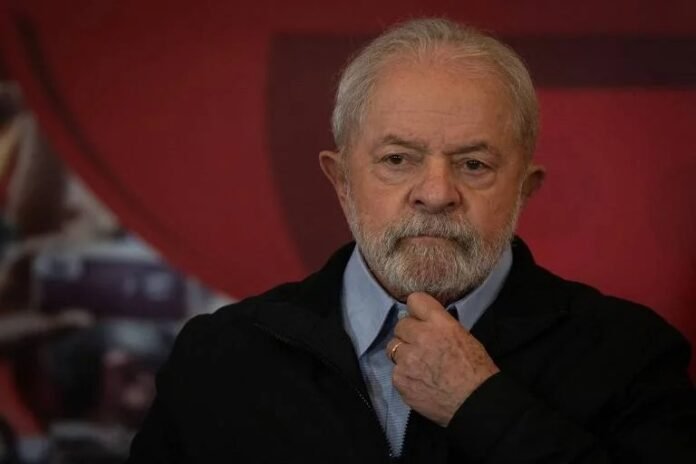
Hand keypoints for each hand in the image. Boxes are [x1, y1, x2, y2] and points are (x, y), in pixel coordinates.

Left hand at [386, 292, 498, 425]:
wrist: (476, 403)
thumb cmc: (477, 371)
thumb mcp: (464, 337)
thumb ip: (441, 327)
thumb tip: (427, 324)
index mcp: (439, 323)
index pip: (415, 300)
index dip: (416, 310)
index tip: (419, 317)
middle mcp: (420, 337)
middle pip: (400, 325)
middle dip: (409, 334)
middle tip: (420, 346)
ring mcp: (407, 359)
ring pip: (393, 347)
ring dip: (404, 354)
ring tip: (418, 365)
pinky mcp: (400, 379)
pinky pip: (395, 371)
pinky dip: (404, 375)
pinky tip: (419, 382)